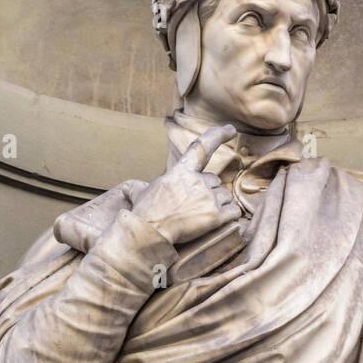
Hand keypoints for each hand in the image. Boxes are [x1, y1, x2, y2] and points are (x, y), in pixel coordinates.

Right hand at [131, 123, 242, 246]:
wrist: (150, 233)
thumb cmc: (144, 214)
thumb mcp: (140, 193)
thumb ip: (140, 188)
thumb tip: (128, 189)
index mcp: (182, 171)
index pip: (202, 147)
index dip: (218, 135)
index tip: (231, 129)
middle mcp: (198, 181)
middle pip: (215, 182)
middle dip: (208, 192)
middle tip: (193, 207)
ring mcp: (209, 198)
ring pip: (225, 197)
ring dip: (218, 206)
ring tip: (199, 217)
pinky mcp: (216, 216)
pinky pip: (234, 212)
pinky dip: (230, 216)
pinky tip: (218, 221)